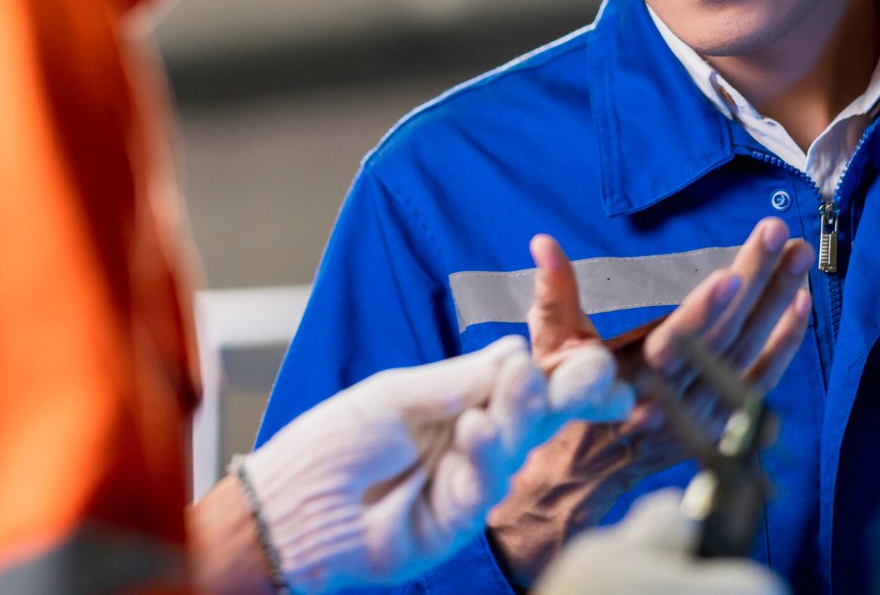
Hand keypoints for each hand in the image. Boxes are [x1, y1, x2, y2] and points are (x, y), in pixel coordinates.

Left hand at [239, 335, 632, 594]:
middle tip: (586, 370)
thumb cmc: (332, 443)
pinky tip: (475, 432)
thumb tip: (517, 353)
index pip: (516, 386)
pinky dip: (480, 461)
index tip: (588, 355)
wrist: (290, 503)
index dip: (554, 375)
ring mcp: (463, 486)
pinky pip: (478, 492)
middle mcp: (468, 445)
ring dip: (515, 416)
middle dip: (558, 395)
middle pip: (527, 420)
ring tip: (517, 385)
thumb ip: (456, 381)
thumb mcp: (395, 396)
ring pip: (508, 451)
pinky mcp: (452, 526)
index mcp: (457, 406)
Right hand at [486, 219, 812, 585]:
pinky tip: (801, 306)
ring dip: (777, 301)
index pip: (674, 345)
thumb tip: (544, 243)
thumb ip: (554, 293)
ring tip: (798, 254)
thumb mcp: (550, 346)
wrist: (585, 469)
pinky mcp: (721, 419)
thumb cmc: (565, 397)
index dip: (702, 312)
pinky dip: (785, 343)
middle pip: (723, 337)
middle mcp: (672, 400)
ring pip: (747, 353)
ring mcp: (703, 413)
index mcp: (628, 380)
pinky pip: (761, 379)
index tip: (730, 276)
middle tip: (777, 234)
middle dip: (754, 282)